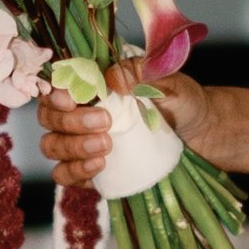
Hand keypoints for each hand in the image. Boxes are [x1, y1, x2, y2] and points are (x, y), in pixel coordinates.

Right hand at [36, 57, 205, 189]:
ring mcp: (81, 142)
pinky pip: (65, 174)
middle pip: (48, 117)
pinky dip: (75, 171)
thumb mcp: (168, 82)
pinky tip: (99, 167)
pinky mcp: (89, 169)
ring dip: (72, 147)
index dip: (54, 91)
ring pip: (51, 145)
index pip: (56, 84)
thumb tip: (113, 78)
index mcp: (91, 84)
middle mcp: (79, 112)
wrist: (200, 134)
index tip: (72, 99)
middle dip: (71, 121)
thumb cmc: (180, 101)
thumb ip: (142, 74)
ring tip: (105, 147)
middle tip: (105, 123)